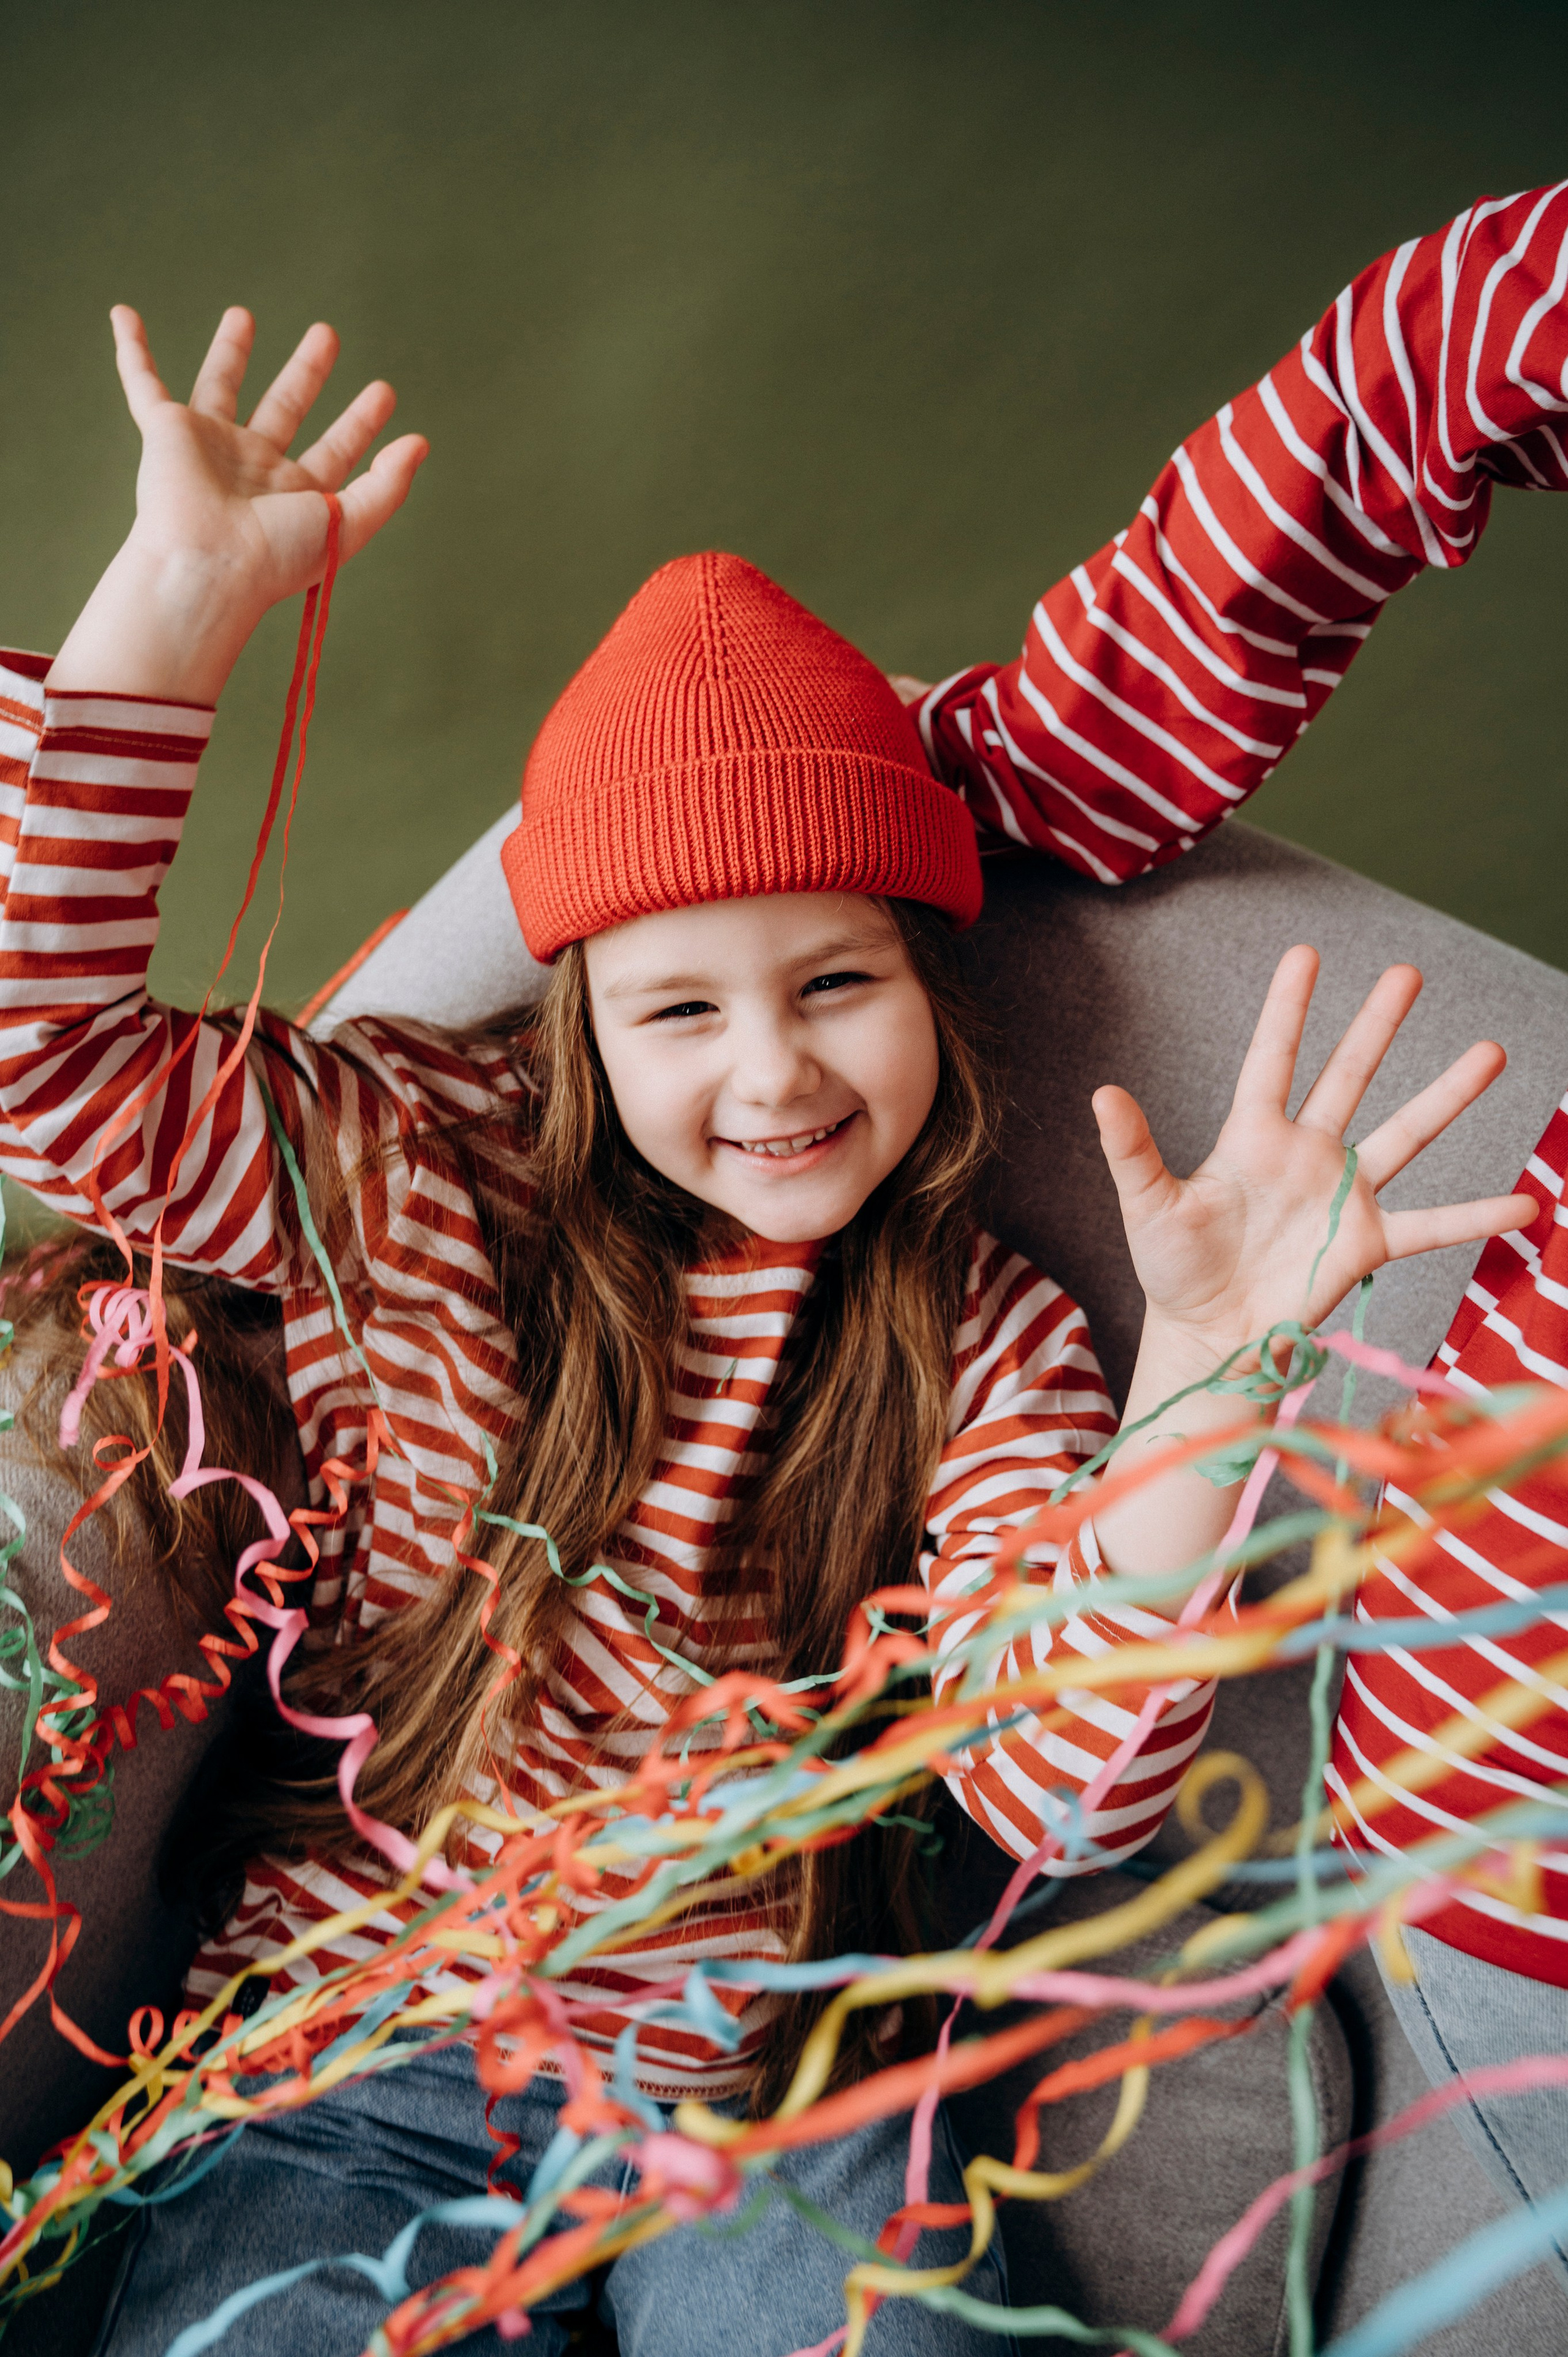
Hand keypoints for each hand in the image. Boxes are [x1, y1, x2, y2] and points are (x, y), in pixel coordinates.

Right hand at [47, 307, 427, 703]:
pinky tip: (124, 315)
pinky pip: (142, 383)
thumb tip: (420, 442)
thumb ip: (387, 485)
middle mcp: (253, 470)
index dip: (361, 422)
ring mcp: (209, 449)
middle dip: (306, 372)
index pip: (336, 449)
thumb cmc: (277, 556)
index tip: (383, 391)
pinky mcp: (166, 432)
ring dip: (231, 352)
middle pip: (285, 407)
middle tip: (326, 334)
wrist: (209, 565)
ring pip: (221, 387)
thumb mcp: (347, 522)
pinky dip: (131, 350)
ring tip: (243, 314)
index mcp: (295, 495)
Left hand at [1094, 945, 1536, 1363]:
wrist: (1209, 1335)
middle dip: (1377, 1025)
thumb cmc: (1173, 1270)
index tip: (1305, 952)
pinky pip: (1434, 1225)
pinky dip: (1478, 1216)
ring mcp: (1344, 1195)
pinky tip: (1527, 1204)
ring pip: (1405, 1133)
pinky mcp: (1369, 1243)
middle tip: (1409, 971)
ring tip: (1491, 1051)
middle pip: (1348, 1076)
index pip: (1272, 1059)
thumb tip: (1101, 1093)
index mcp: (1251, 1139)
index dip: (1287, 1009)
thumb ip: (1131, 1151)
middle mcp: (1306, 1154)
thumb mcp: (1147, 1207)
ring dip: (1447, 1094)